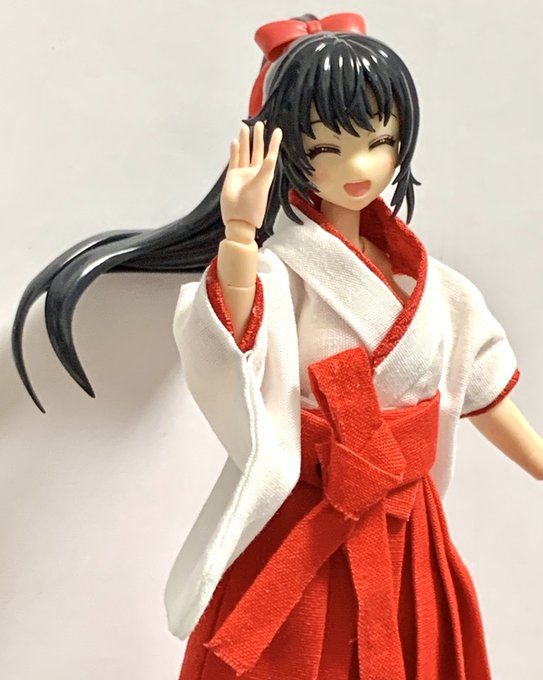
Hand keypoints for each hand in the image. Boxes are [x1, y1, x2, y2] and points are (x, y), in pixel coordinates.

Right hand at [220, 121, 282, 236]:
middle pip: (257, 150)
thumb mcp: (262, 185)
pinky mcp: (232, 177)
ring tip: (245, 126)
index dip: (274, 143)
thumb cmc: (253, 206)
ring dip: (245, 141)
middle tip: (259, 123)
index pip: (270, 155)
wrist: (239, 219)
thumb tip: (272, 155)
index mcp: (265, 174)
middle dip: (258, 137)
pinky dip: (234, 151)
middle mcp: (255, 172)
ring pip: (244, 153)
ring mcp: (243, 174)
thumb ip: (266, 169)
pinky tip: (234, 141)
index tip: (277, 130)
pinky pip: (234, 160)